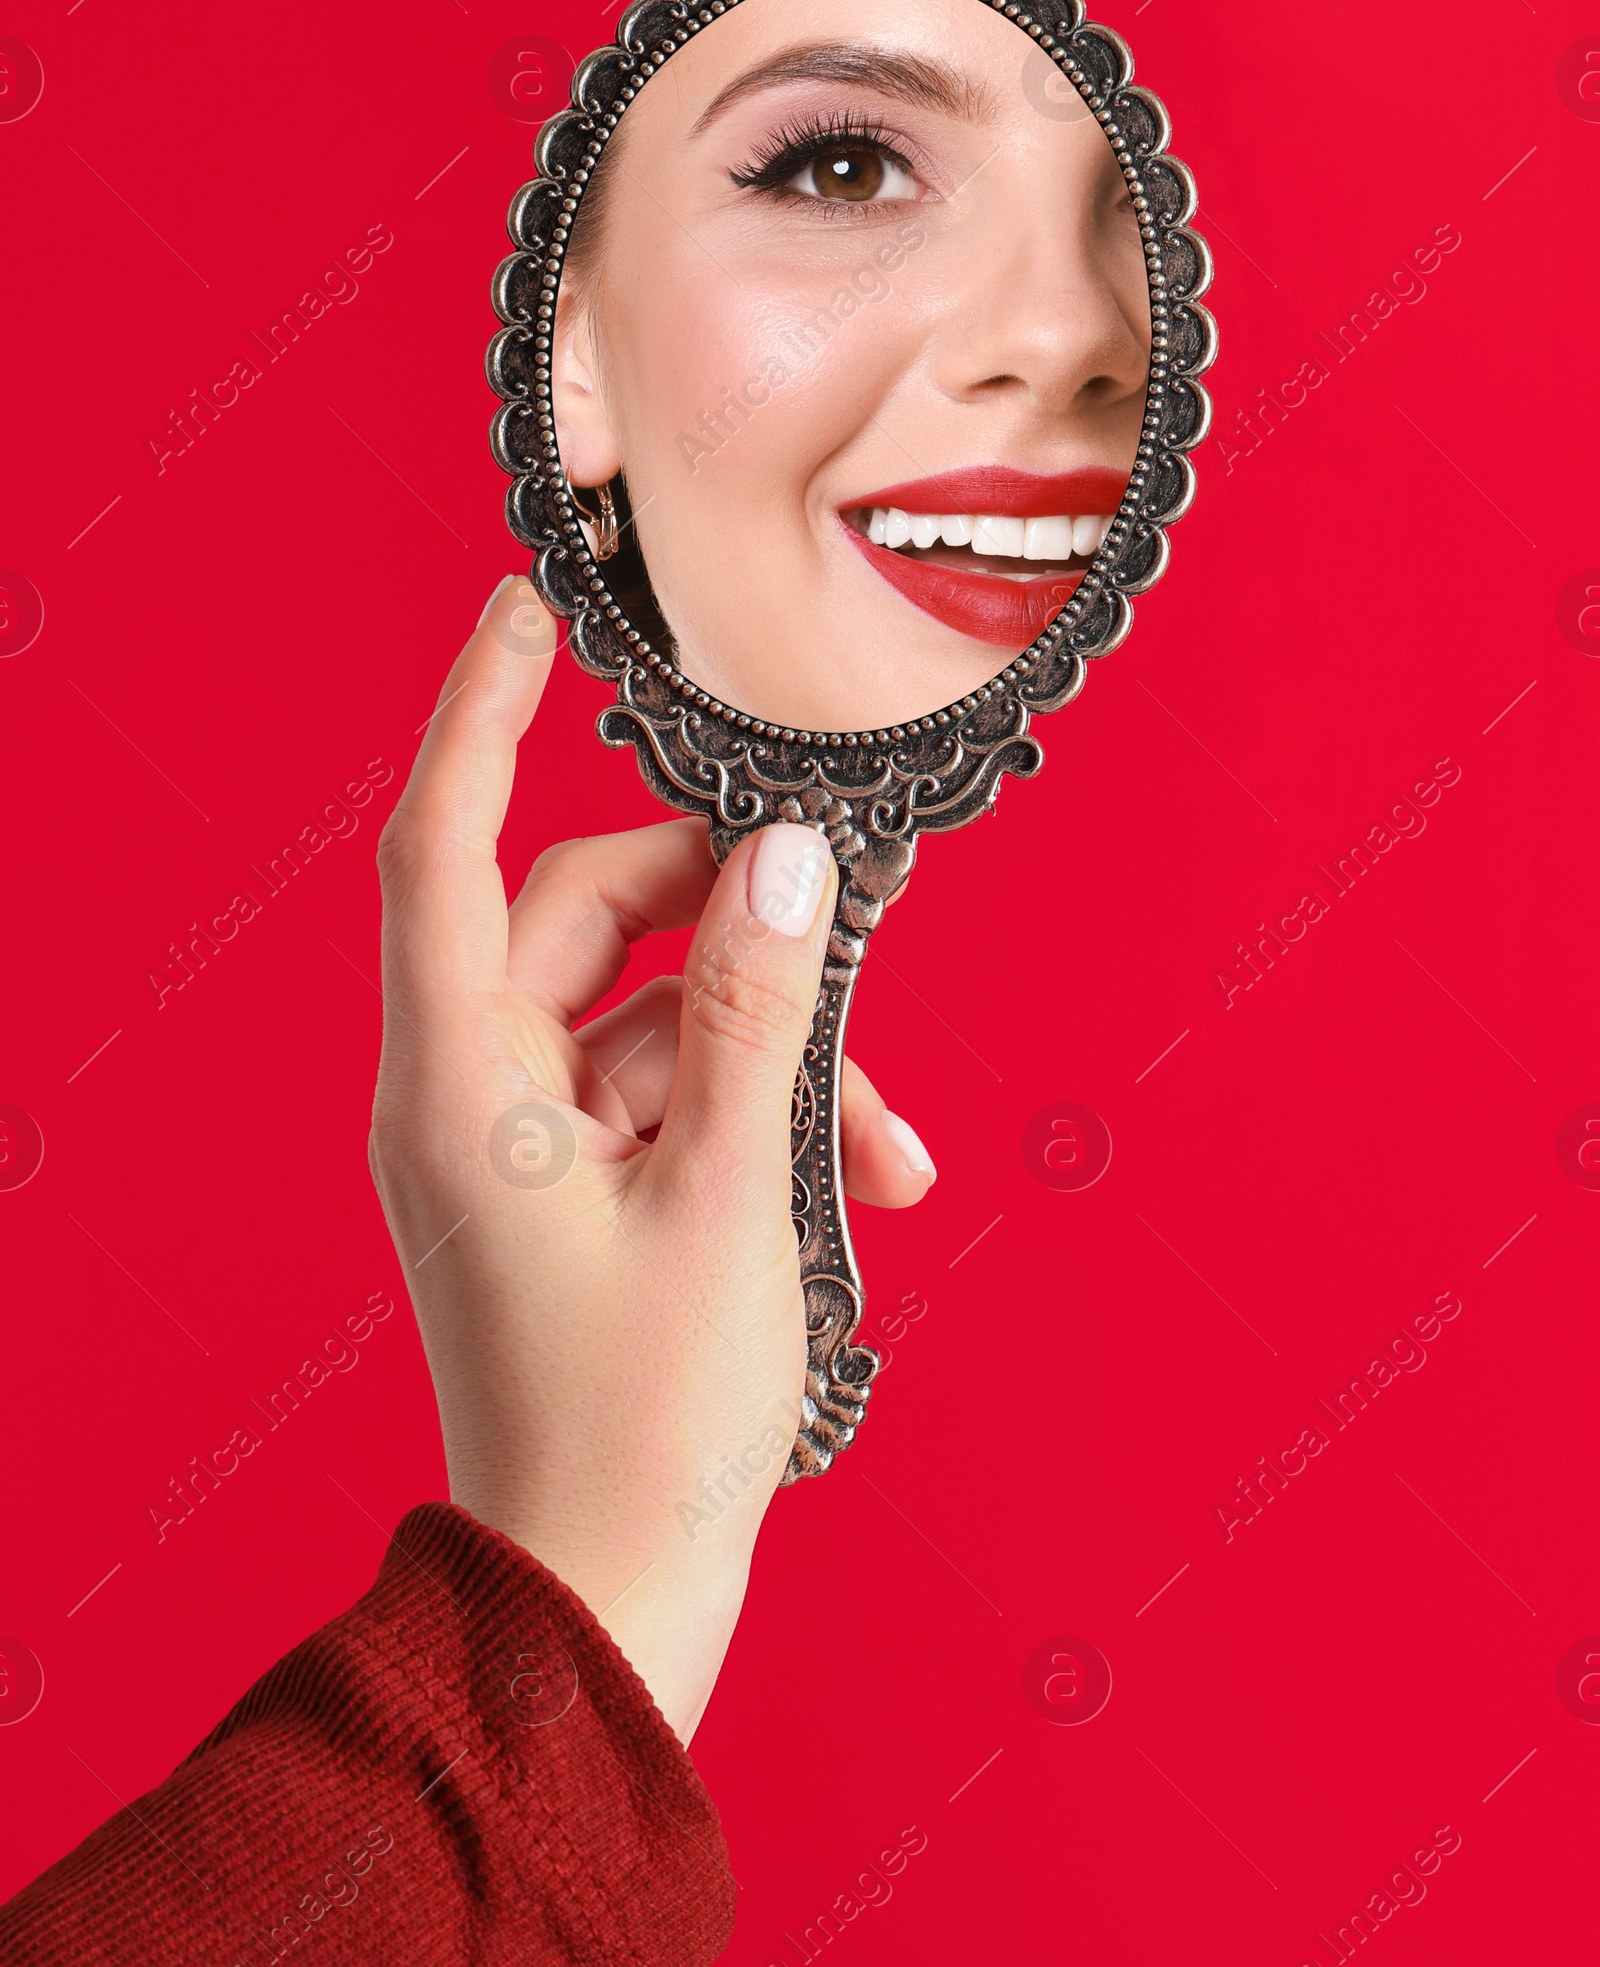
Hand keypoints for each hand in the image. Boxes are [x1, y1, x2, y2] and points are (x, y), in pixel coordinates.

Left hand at [367, 576, 935, 1741]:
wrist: (603, 1603)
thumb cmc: (645, 1426)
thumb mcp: (727, 1195)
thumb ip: (761, 1009)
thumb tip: (789, 858)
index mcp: (459, 1087)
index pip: (443, 846)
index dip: (482, 713)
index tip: (531, 604)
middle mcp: (469, 1098)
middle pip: (585, 921)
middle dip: (728, 920)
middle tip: (845, 916)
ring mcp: (517, 1148)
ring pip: (649, 1017)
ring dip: (774, 1050)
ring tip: (886, 1143)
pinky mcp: (569, 1192)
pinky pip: (667, 1098)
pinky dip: (757, 1115)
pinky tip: (866, 1177)